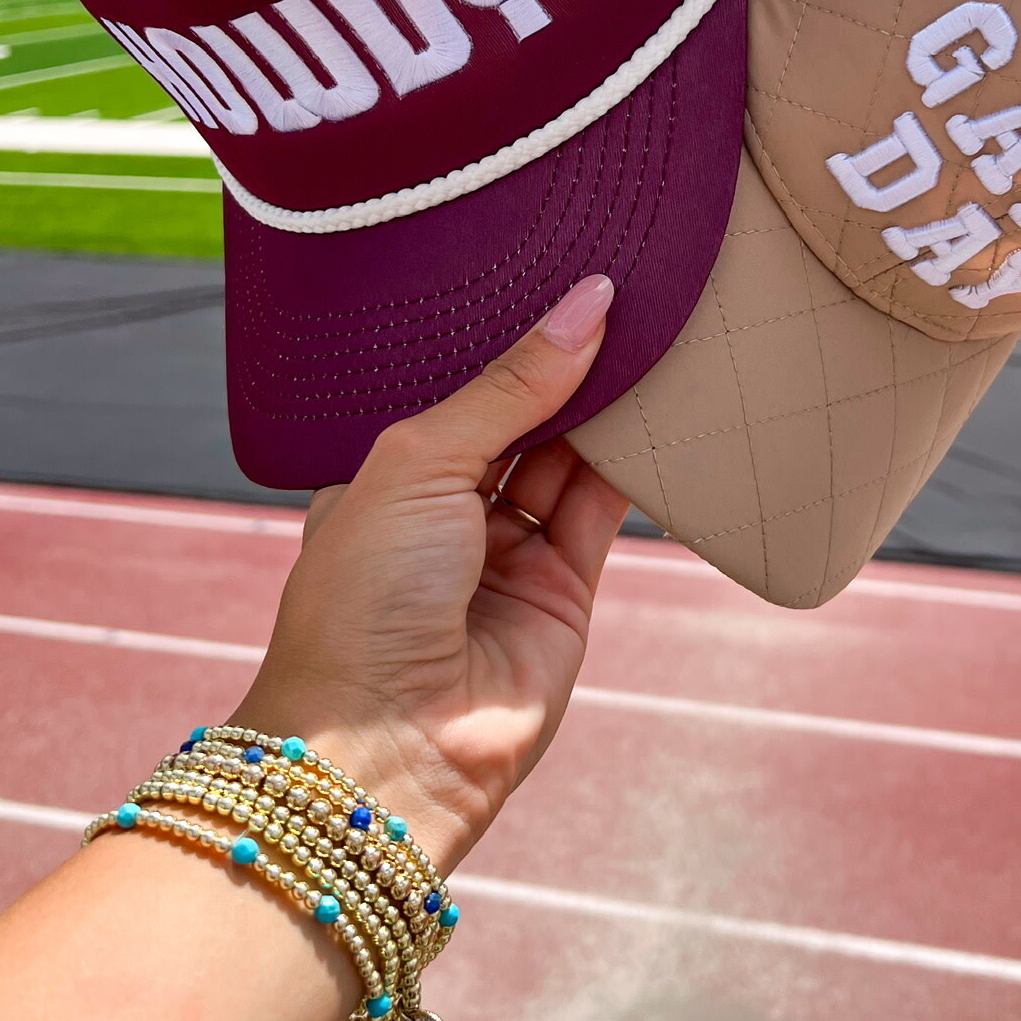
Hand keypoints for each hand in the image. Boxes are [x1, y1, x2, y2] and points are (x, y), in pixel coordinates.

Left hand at [230, 274, 628, 875]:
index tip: (556, 273)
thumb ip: (509, 386)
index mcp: (386, 480)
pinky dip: (634, 458)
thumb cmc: (362, 602)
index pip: (458, 391)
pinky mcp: (565, 593)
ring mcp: (508, 555)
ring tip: (650, 324)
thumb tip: (586, 304)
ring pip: (571, 458)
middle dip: (564, 364)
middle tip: (619, 288)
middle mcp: (447, 515)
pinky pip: (606, 508)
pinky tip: (658, 398)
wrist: (388, 746)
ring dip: (606, 402)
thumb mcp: (419, 463)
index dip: (505, 340)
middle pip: (522, 419)